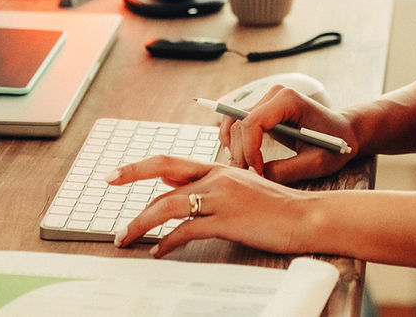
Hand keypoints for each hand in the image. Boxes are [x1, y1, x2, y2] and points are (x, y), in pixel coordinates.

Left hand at [108, 156, 313, 257]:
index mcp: (219, 168)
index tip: (118, 173)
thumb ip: (213, 186)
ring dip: (142, 222)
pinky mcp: (227, 220)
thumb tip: (178, 188)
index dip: (142, 166)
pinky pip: (186, 230)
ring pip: (168, 205)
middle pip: (164, 170)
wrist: (307, 216)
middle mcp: (216, 177)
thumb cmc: (278, 207)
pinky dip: (167, 242)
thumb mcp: (243, 188)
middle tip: (108, 181)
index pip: (172, 162)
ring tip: (126, 238)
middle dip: (132, 174)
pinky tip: (158, 252)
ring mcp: (221, 197)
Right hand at [220, 85, 358, 183]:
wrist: (344, 132)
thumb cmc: (335, 145)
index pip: (252, 122)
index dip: (249, 150)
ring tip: (246, 170)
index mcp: (288, 100)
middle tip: (250, 178)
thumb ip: (287, 170)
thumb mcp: (316, 162)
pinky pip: (239, 124)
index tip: (257, 172)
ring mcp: (267, 100)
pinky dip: (236, 143)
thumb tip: (258, 176)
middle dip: (240, 153)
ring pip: (234, 123)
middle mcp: (274, 94)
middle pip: (240, 123)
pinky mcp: (263, 110)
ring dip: (234, 148)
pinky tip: (246, 160)